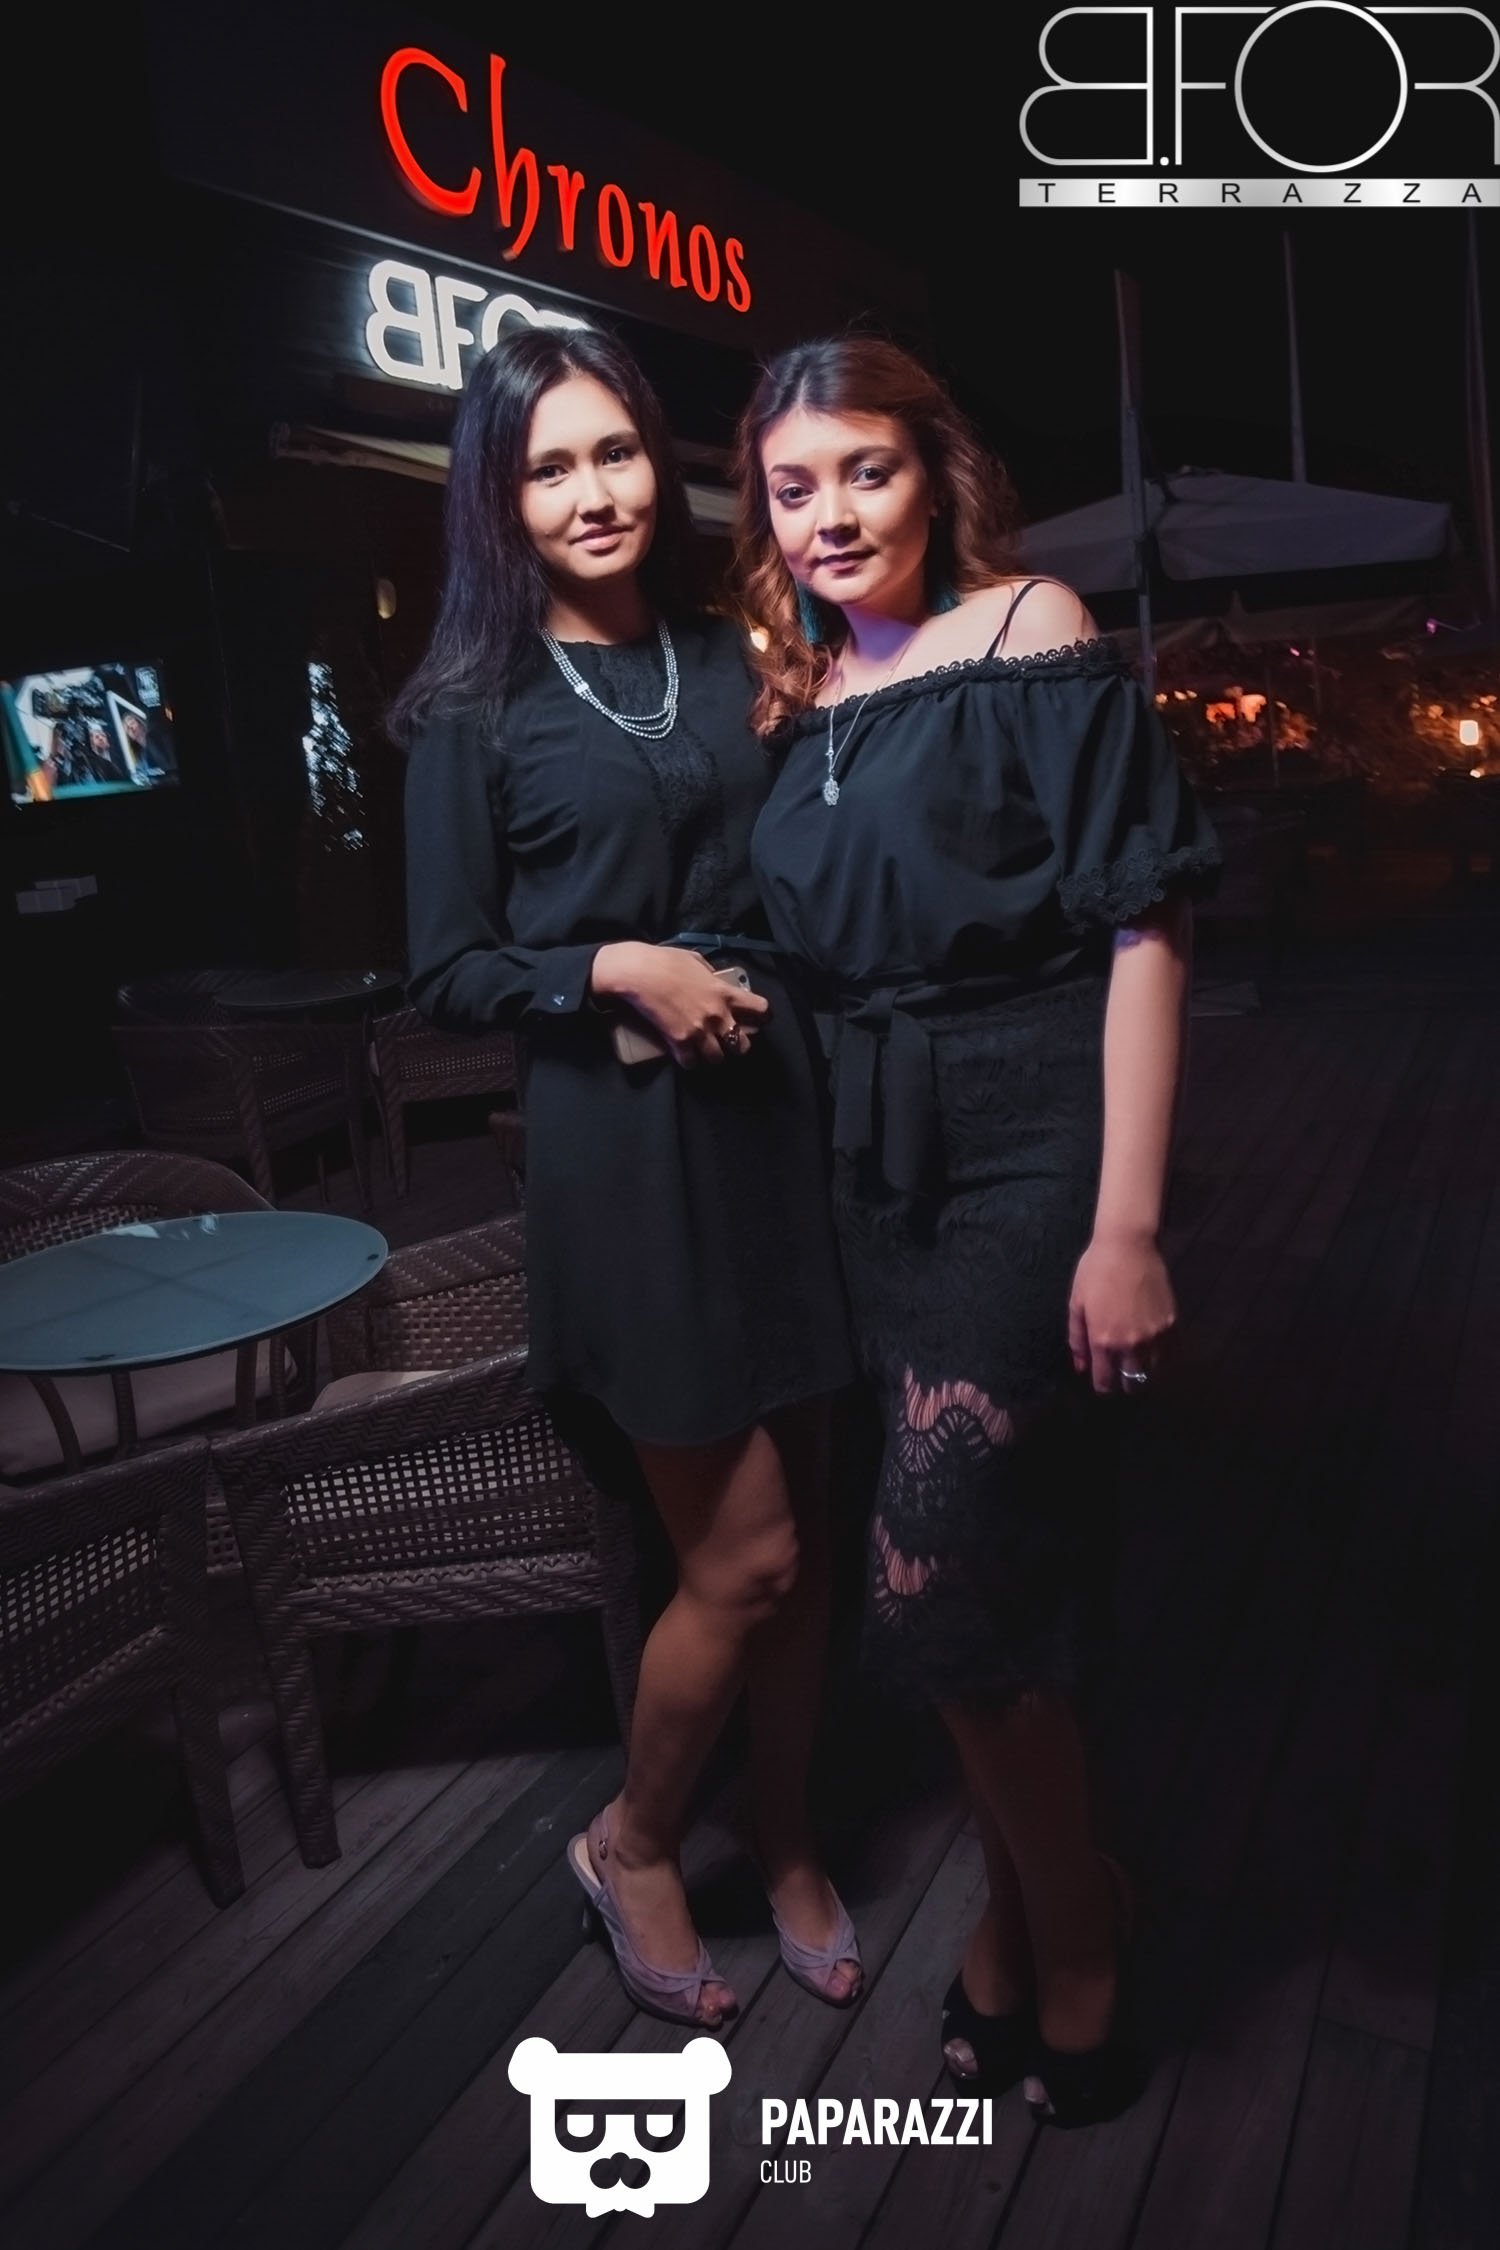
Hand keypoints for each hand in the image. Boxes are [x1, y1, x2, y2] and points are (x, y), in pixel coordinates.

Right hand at [590, 942, 769, 1067]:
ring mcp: (699, 1031)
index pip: (761, 1009)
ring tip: (704, 1050)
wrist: (639, 972)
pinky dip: (689, 1061)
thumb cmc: (666, 961)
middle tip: (726, 1041)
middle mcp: (718, 1015)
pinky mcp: (679, 1042)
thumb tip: (714, 981)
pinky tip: (685, 1055)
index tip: (758, 1019)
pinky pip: (691, 1063)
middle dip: (736, 1045)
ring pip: (717, 1059)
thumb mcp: (697, 962)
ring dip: (712, 1056)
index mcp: (725, 993)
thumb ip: (711, 976)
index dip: (762, 1016)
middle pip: (742, 1045)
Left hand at [1067, 1230, 1177, 1395]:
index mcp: (1103, 1341)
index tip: (1102, 1381)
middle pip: (1132, 1383)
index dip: (1103, 1386)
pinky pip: (1171, 1353)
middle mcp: (1131, 1344)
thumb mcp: (1077, 1304)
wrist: (1128, 1246)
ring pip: (1153, 1371)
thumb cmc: (1095, 1271)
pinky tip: (1155, 1351)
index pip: (1106, 1382)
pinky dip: (1163, 1358)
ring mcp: (1154, 1335)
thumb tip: (1081, 1368)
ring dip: (1144, 1372)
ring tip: (1138, 1364)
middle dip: (1124, 1383)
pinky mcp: (1172, 1324)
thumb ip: (1078, 1339)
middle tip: (1120, 1374)